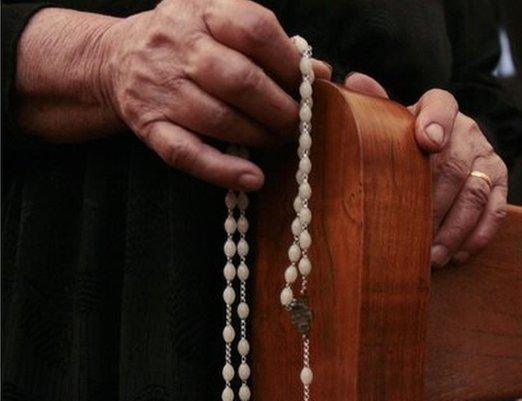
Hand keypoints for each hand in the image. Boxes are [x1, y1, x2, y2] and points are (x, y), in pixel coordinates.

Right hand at [100, 0, 330, 190]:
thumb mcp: (223, 26)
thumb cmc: (189, 43)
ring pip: (219, 119)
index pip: (254, 29)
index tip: (308, 85)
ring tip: (279, 141)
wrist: (114, 57)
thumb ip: (271, 46)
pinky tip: (252, 177)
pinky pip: (187, 153)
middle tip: (298, 124)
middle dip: (280, 108)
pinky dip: (223, 170)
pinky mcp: (147, 125)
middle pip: (240, 80)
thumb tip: (322, 73)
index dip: (289, 61)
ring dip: (260, 136)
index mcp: (203, 12)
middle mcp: (177, 45)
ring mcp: (159, 87)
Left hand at [347, 77, 507, 267]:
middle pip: (454, 165)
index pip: (442, 104)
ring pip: (474, 194)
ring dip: (453, 229)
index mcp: (439, 107)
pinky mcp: (500, 182)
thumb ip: (376, 105)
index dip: (436, 122)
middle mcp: (468, 130)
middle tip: (411, 236)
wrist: (447, 144)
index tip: (427, 142)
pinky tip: (457, 256)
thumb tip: (354, 82)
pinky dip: (477, 236)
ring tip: (432, 256)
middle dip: (433, 204)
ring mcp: (487, 157)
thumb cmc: (407, 138)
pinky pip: (496, 211)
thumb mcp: (392, 120)